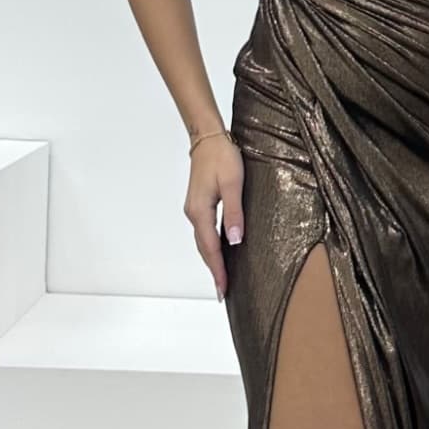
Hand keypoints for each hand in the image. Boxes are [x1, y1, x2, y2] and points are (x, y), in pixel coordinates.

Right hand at [185, 132, 245, 298]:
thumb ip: (234, 213)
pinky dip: (210, 246)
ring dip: (212, 260)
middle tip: (223, 292)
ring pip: (203, 242)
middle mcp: (194, 213)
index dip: (218, 270)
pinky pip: (204, 232)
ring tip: (221, 277)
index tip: (223, 289)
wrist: (207, 137)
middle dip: (213, 271)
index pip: (210, 248)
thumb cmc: (222, 156)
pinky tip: (219, 251)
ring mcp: (194, 209)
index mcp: (201, 211)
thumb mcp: (233, 184)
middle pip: (203, 249)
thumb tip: (234, 240)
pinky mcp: (198, 204)